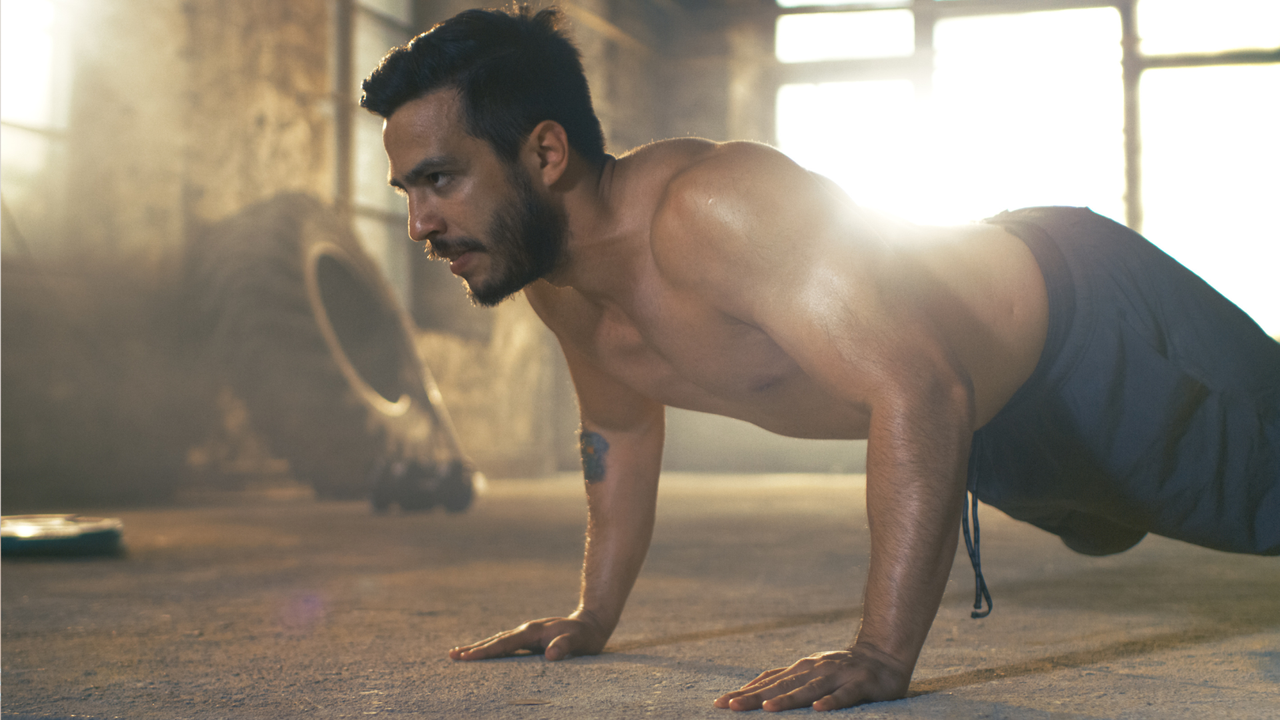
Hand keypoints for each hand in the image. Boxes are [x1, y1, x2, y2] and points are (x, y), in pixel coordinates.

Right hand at [448, 611, 608, 661]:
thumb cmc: (585, 636)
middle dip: (474, 649)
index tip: (466, 656)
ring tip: (459, 653)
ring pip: (499, 642)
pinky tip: (485, 654)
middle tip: (452, 656)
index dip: (485, 651)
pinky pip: (506, 645)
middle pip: (495, 641)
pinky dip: (492, 649)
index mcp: (533, 632)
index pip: (504, 644)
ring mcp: (527, 634)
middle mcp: (526, 631)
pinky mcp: (530, 639)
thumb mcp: (579, 642)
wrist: (592, 623)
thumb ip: (565, 647)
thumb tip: (550, 655)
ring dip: (480, 648)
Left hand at [713, 645, 910, 711]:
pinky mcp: (859, 684)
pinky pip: (845, 695)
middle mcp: (814, 670)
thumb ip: (786, 681)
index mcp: (800, 670)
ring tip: (767, 709)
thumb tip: (754, 690)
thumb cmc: (842, 669)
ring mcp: (836, 676)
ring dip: (788, 699)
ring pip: (808, 690)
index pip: (768, 682)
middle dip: (754, 697)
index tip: (720, 703)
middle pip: (780, 686)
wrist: (884, 654)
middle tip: (731, 706)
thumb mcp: (811, 673)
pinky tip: (819, 710)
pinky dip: (832, 702)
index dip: (745, 692)